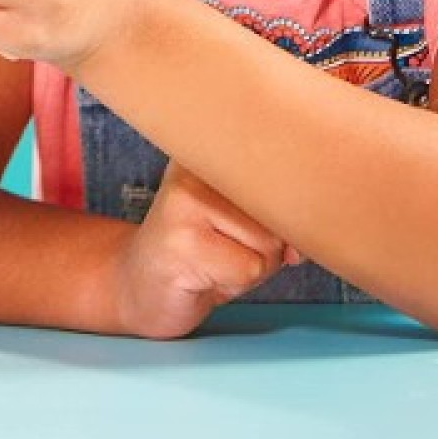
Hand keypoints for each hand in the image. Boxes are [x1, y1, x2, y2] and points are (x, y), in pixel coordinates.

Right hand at [109, 164, 298, 338]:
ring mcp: (184, 201)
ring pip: (267, 244)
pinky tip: (202, 276)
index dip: (288, 208)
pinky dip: (235, 284)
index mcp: (211, 153)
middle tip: (226, 250)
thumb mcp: (238, 224)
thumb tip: (300, 243)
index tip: (270, 222)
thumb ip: (273, 221)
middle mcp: (195, 167)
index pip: (279, 170)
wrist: (137, 285)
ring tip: (213, 262)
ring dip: (252, 268)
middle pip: (278, 212)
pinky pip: (247, 269)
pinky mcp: (181, 241)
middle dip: (269, 247)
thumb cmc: (198, 255)